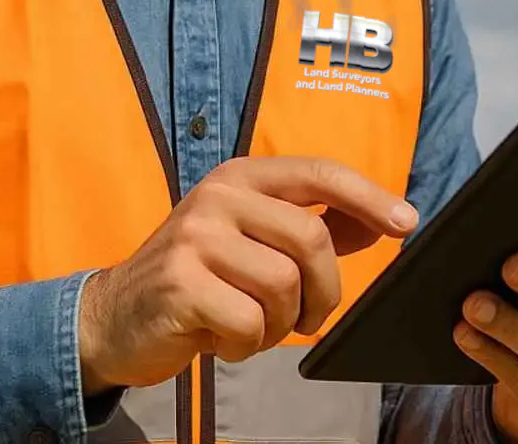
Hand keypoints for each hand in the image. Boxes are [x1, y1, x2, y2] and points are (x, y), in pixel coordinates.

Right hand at [77, 156, 417, 392]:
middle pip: (312, 239)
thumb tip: (379, 221)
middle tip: (308, 317)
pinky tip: (220, 337)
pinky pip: (250, 323)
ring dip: (281, 323)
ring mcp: (195, 238)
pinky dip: (248, 345)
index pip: (319, 172)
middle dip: (325, 290)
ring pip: (284, 285)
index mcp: (241, 177)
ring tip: (249, 324)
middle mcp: (218, 197)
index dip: (369, 197)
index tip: (406, 222)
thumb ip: (310, 226)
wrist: (111, 318)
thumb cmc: (195, 279)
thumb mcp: (251, 239)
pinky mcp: (179, 284)